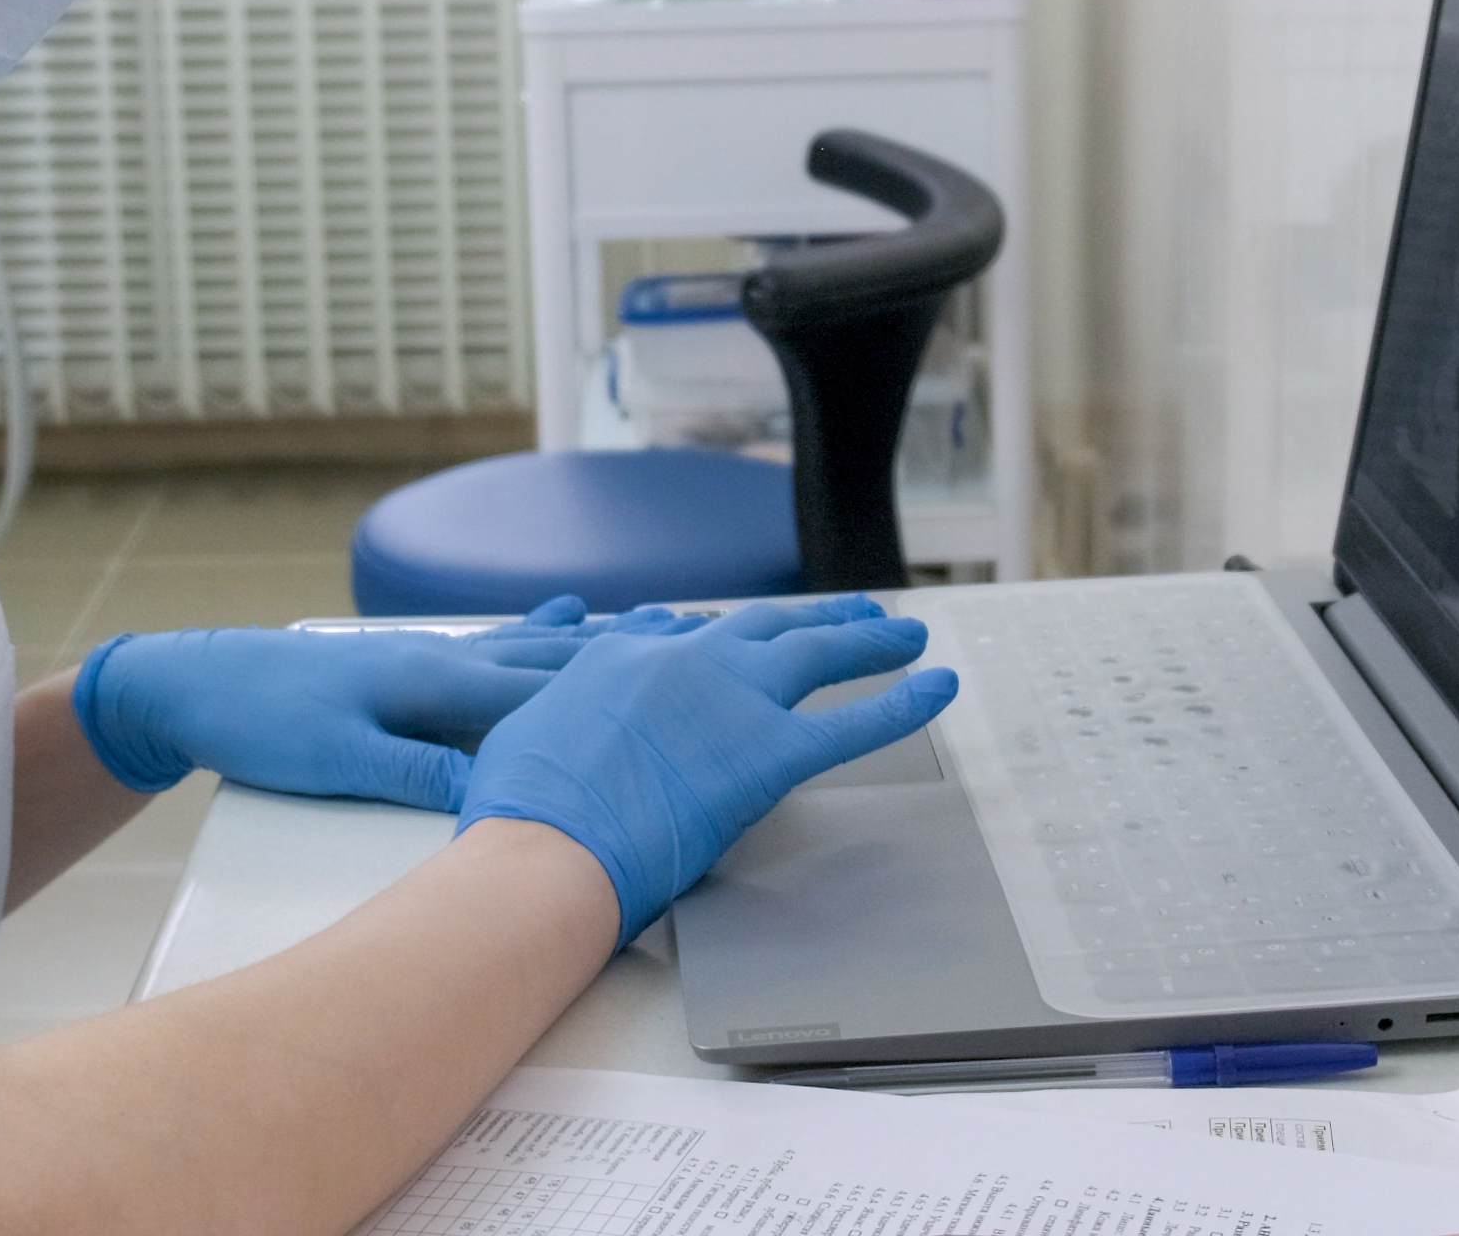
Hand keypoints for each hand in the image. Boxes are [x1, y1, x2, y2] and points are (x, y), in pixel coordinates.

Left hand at [73, 596, 697, 809]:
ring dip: (605, 639)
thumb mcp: (338, 760)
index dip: (618, 696)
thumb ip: (417, 771)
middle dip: (634, 656)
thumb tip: (494, 790)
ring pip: (540, 647)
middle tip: (707, 641)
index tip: (686, 690)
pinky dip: (547, 630)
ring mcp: (436, 656)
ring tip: (668, 621)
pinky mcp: (416, 663)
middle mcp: (451, 660)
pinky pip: (502, 645)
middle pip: (559, 660)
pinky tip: (572, 611)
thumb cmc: (265, 721)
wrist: (198, 683)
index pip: (545, 695)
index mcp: (440, 685)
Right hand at [455, 596, 957, 943]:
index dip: (720, 636)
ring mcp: (729, 702)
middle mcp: (682, 662)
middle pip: (763, 626)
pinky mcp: (767, 754)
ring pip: (815, 652)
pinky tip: (937, 689)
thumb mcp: (527, 737)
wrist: (544, 848)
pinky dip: (902, 703)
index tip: (737, 635)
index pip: (683, 635)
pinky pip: (851, 724)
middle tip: (849, 611)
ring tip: (904, 631)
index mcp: (619, 657)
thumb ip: (565, 721)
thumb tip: (566, 737)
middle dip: (812, 617)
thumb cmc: (521, 815)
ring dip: (867, 639)